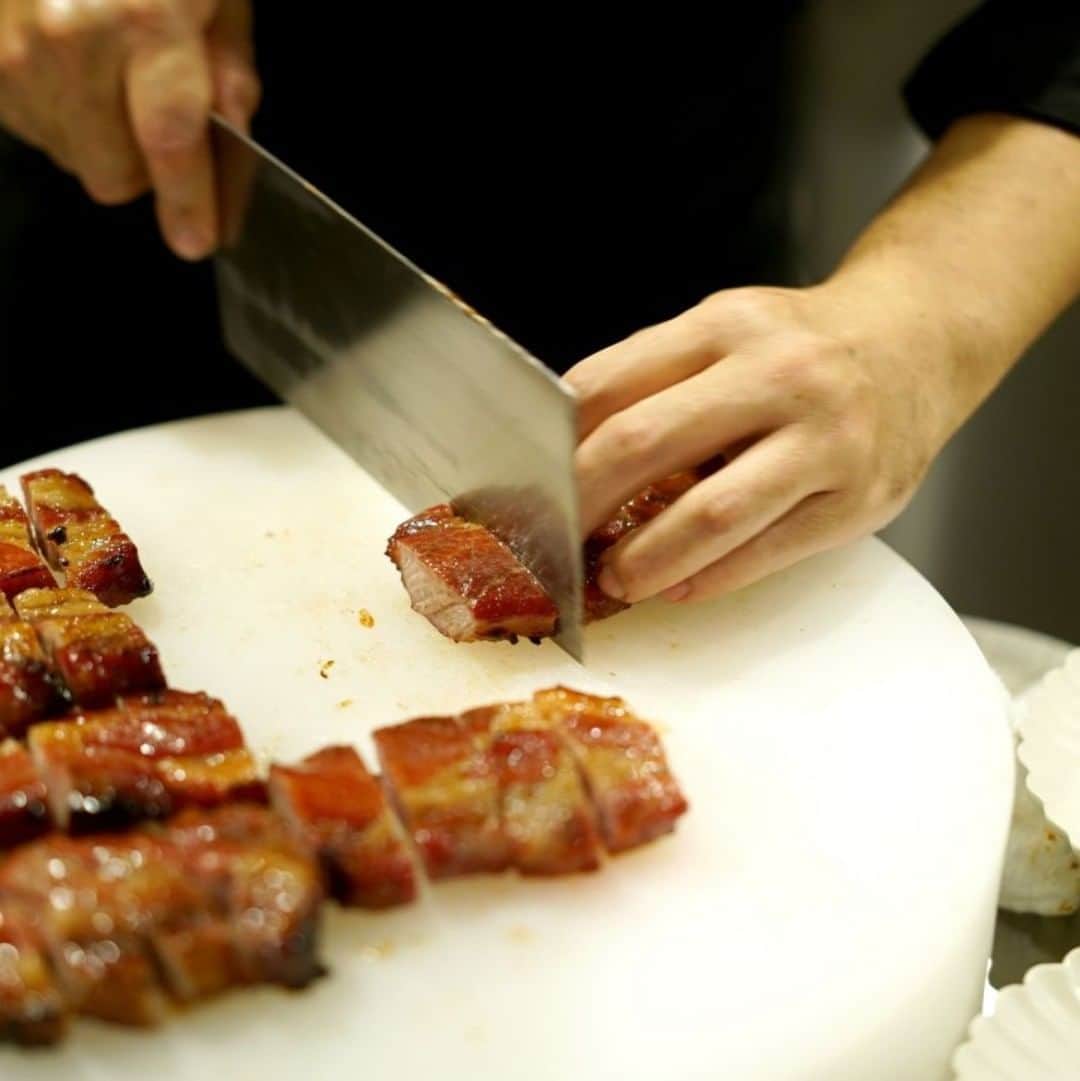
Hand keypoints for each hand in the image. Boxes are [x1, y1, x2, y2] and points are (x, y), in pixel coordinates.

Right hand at [0, 0, 258, 258]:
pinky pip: (34, 128)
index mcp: (144, 18)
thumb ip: (230, 71)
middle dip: (149, 167)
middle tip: (160, 117)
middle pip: (116, 176)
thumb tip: (233, 147)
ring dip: (103, 139)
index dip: (190, 202)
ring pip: (73, 158)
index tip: (199, 238)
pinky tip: (75, 66)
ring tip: (113, 73)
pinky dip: (62, 113)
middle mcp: (70, 40)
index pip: (172, 144)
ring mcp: (13, 50)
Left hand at [567, 114, 1079, 608]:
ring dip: (644, 558)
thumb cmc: (800, 348)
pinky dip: (707, 578)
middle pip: (645, 444)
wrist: (918, 344)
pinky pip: (765, 553)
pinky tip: (676, 587)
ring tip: (612, 578)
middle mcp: (779, 373)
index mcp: (725, 326)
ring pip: (710, 513)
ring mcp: (825, 439)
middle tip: (552, 543)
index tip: (527, 487)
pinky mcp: (857, 501)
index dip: (552, 445)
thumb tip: (567, 452)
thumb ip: (653, 380)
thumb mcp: (726, 333)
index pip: (608, 385)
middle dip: (581, 505)